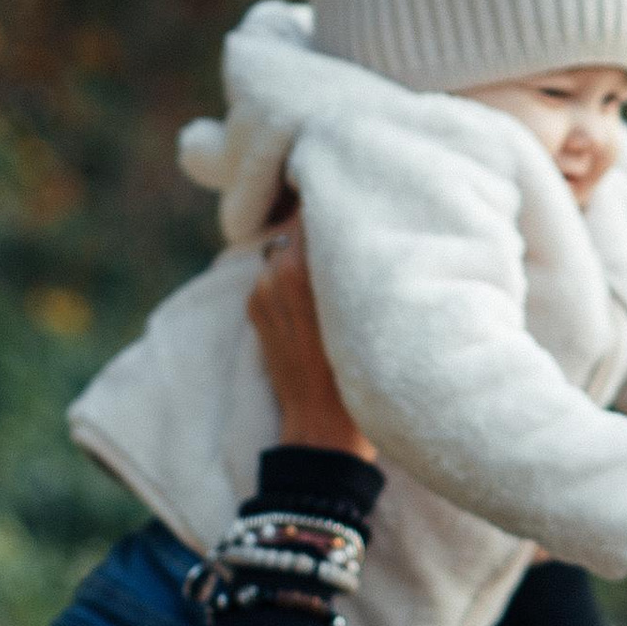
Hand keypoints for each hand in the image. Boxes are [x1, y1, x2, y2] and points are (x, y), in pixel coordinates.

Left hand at [246, 211, 376, 459]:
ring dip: (308, 253)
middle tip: (355, 229)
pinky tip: (319, 296)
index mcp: (303, 268)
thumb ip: (355, 262)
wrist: (321, 431)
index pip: (313, 208)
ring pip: (286, 249)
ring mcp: (260, 292)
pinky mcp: (254, 310)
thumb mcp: (372, 313)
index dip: (336, 198)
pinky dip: (293, 277)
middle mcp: (274, 272)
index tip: (357, 194)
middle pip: (299, 225)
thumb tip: (356, 222)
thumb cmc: (360, 377)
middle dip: (325, 226)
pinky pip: (275, 275)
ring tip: (338, 268)